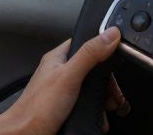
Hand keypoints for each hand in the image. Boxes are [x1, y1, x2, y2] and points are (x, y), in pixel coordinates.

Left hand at [0, 28, 128, 134]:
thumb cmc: (36, 109)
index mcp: (58, 58)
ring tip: (110, 106)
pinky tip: (100, 117)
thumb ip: (89, 54)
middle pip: (93, 70)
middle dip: (108, 83)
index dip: (103, 50)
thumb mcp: (68, 77)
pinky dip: (97, 111)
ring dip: (104, 99)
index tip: (116, 61)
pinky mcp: (66, 108)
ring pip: (92, 89)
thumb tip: (110, 34)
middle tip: (114, 94)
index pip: (86, 43)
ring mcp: (63, 92)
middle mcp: (60, 73)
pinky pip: (88, 105)